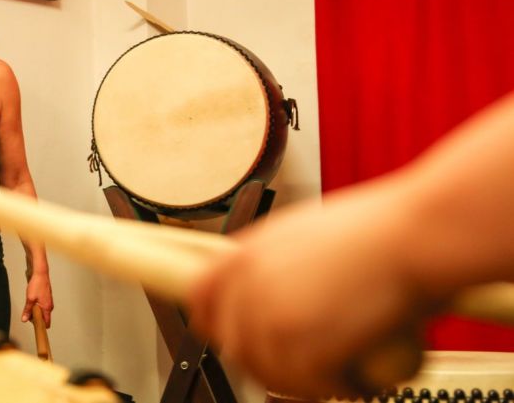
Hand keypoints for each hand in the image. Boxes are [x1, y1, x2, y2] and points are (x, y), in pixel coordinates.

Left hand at [22, 272, 53, 327]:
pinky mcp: (46, 298)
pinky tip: (32, 300)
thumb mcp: (30, 299)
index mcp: (47, 308)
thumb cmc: (37, 285)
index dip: (40, 326)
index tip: (34, 326)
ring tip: (30, 304)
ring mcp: (48, 302)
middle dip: (35, 318)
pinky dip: (36, 306)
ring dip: (35, 311)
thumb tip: (24, 320)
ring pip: (42, 312)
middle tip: (28, 312)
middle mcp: (49, 306)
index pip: (47, 323)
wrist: (40, 274)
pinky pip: (41, 306)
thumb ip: (27, 310)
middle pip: (43, 318)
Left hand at [188, 186, 423, 395]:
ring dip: (302, 379)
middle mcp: (247, 287)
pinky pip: (306, 385)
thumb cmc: (377, 231)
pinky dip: (334, 387)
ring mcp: (271, 319)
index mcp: (243, 254)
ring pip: (268, 372)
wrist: (415, 236)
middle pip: (234, 345)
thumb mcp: (302, 232)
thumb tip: (263, 294)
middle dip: (267, 359)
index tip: (235, 336)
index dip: (216, 324)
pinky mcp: (301, 348)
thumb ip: (271, 264)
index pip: (201, 300)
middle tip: (305, 362)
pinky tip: (356, 376)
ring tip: (337, 369)